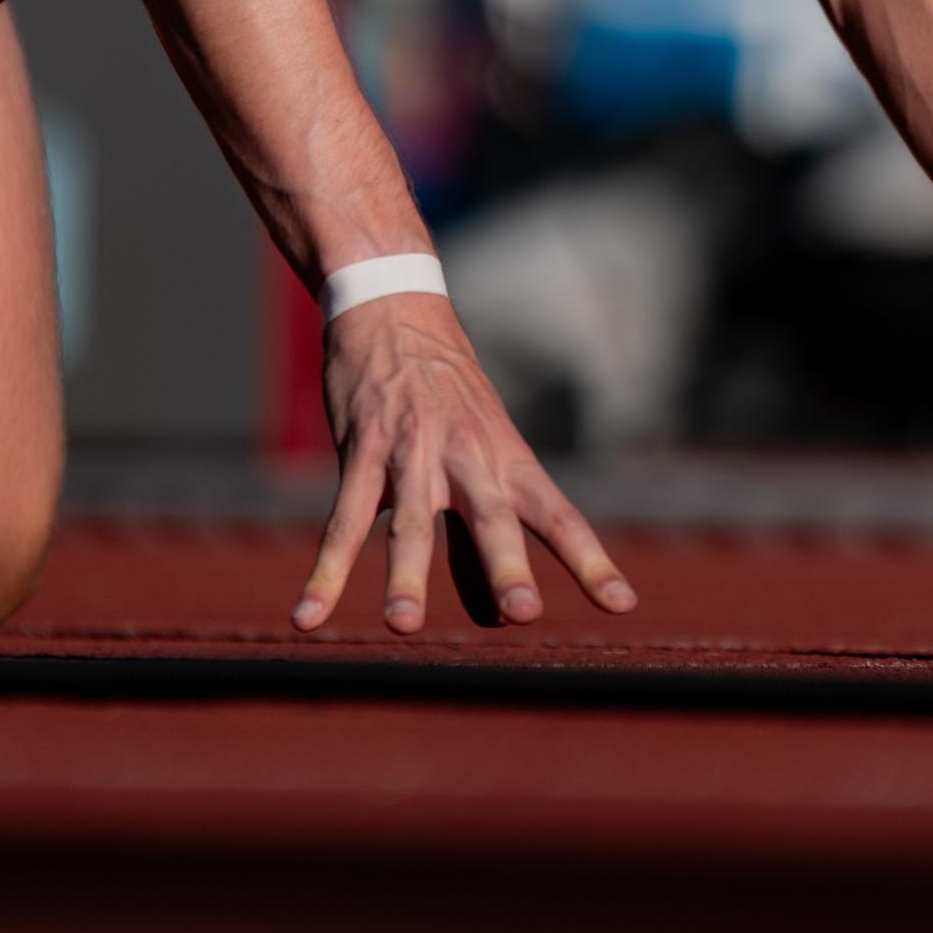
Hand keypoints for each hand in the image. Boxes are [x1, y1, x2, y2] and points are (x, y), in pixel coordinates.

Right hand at [291, 291, 637, 636]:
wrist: (394, 308)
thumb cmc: (446, 393)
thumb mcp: (481, 445)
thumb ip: (482, 530)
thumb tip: (497, 613)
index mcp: (508, 458)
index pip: (559, 515)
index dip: (591, 561)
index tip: (624, 604)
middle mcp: (469, 456)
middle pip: (492, 516)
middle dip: (506, 566)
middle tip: (523, 613)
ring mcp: (413, 452)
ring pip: (413, 521)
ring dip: (407, 575)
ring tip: (403, 625)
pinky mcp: (363, 449)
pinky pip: (344, 519)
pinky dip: (327, 571)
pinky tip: (308, 615)